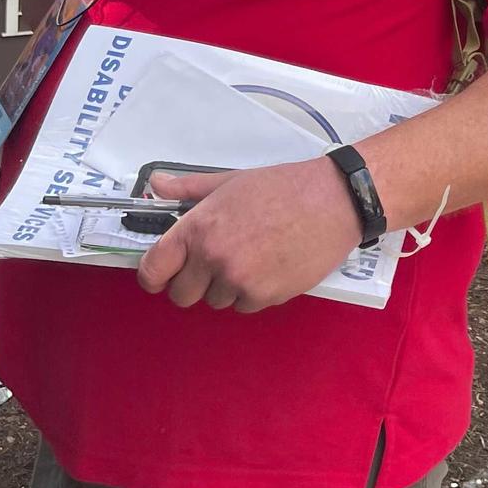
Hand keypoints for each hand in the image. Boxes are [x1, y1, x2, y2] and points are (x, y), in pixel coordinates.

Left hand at [136, 161, 363, 313]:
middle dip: (194, 283)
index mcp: (199, 228)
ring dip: (227, 287)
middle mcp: (214, 258)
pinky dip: (254, 292)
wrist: (335, 200)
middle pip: (181, 296)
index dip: (153, 276)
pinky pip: (245, 305)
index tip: (162, 276)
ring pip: (216, 301)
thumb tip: (156, 183)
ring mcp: (240, 280)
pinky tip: (271, 266)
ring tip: (253, 258)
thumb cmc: (284, 187)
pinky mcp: (266, 296)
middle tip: (216, 263)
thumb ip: (188, 188)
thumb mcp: (231, 181)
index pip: (153, 269)